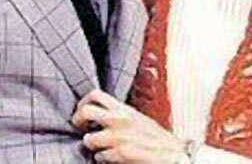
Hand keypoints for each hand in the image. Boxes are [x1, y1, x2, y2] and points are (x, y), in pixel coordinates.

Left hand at [72, 89, 186, 162]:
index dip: (83, 103)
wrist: (173, 154)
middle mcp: (119, 119)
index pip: (95, 94)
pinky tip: (109, 158)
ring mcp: (119, 136)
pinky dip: (102, 159)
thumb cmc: (156, 139)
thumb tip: (102, 117)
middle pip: (86, 111)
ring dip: (92, 146)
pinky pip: (100, 156)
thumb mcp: (138, 119)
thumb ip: (120, 116)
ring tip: (99, 148)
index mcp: (124, 109)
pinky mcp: (121, 153)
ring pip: (89, 139)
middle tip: (80, 128)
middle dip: (78, 120)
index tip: (82, 112)